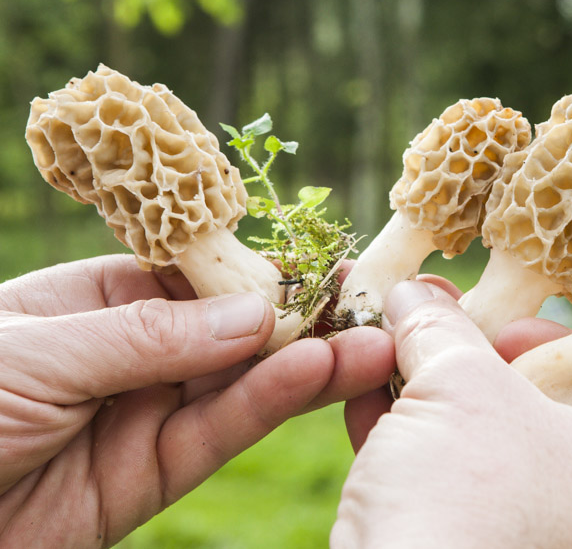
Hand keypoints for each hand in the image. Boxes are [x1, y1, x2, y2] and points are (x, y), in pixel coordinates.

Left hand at [0, 255, 393, 547]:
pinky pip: (219, 433)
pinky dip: (269, 406)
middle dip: (293, 317)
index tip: (312, 261)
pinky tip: (315, 376)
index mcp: (84, 300)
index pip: (185, 275)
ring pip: (235, 383)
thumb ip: (149, 333)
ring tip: (368, 345)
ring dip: (304, 364)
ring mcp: (139, 415)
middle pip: (223, 329)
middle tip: (367, 304)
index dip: (247, 269)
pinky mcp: (150, 478)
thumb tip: (252, 310)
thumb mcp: (37, 353)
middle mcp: (121, 354)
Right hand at [332, 281, 571, 547]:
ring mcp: (537, 537)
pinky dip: (406, 440)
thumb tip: (415, 292)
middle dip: (469, 356)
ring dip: (426, 389)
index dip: (548, 330)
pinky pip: (446, 483)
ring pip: (482, 442)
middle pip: (538, 401)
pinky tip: (363, 395)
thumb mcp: (458, 385)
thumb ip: (441, 328)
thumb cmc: (467, 494)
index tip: (494, 318)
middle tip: (429, 319)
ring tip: (384, 343)